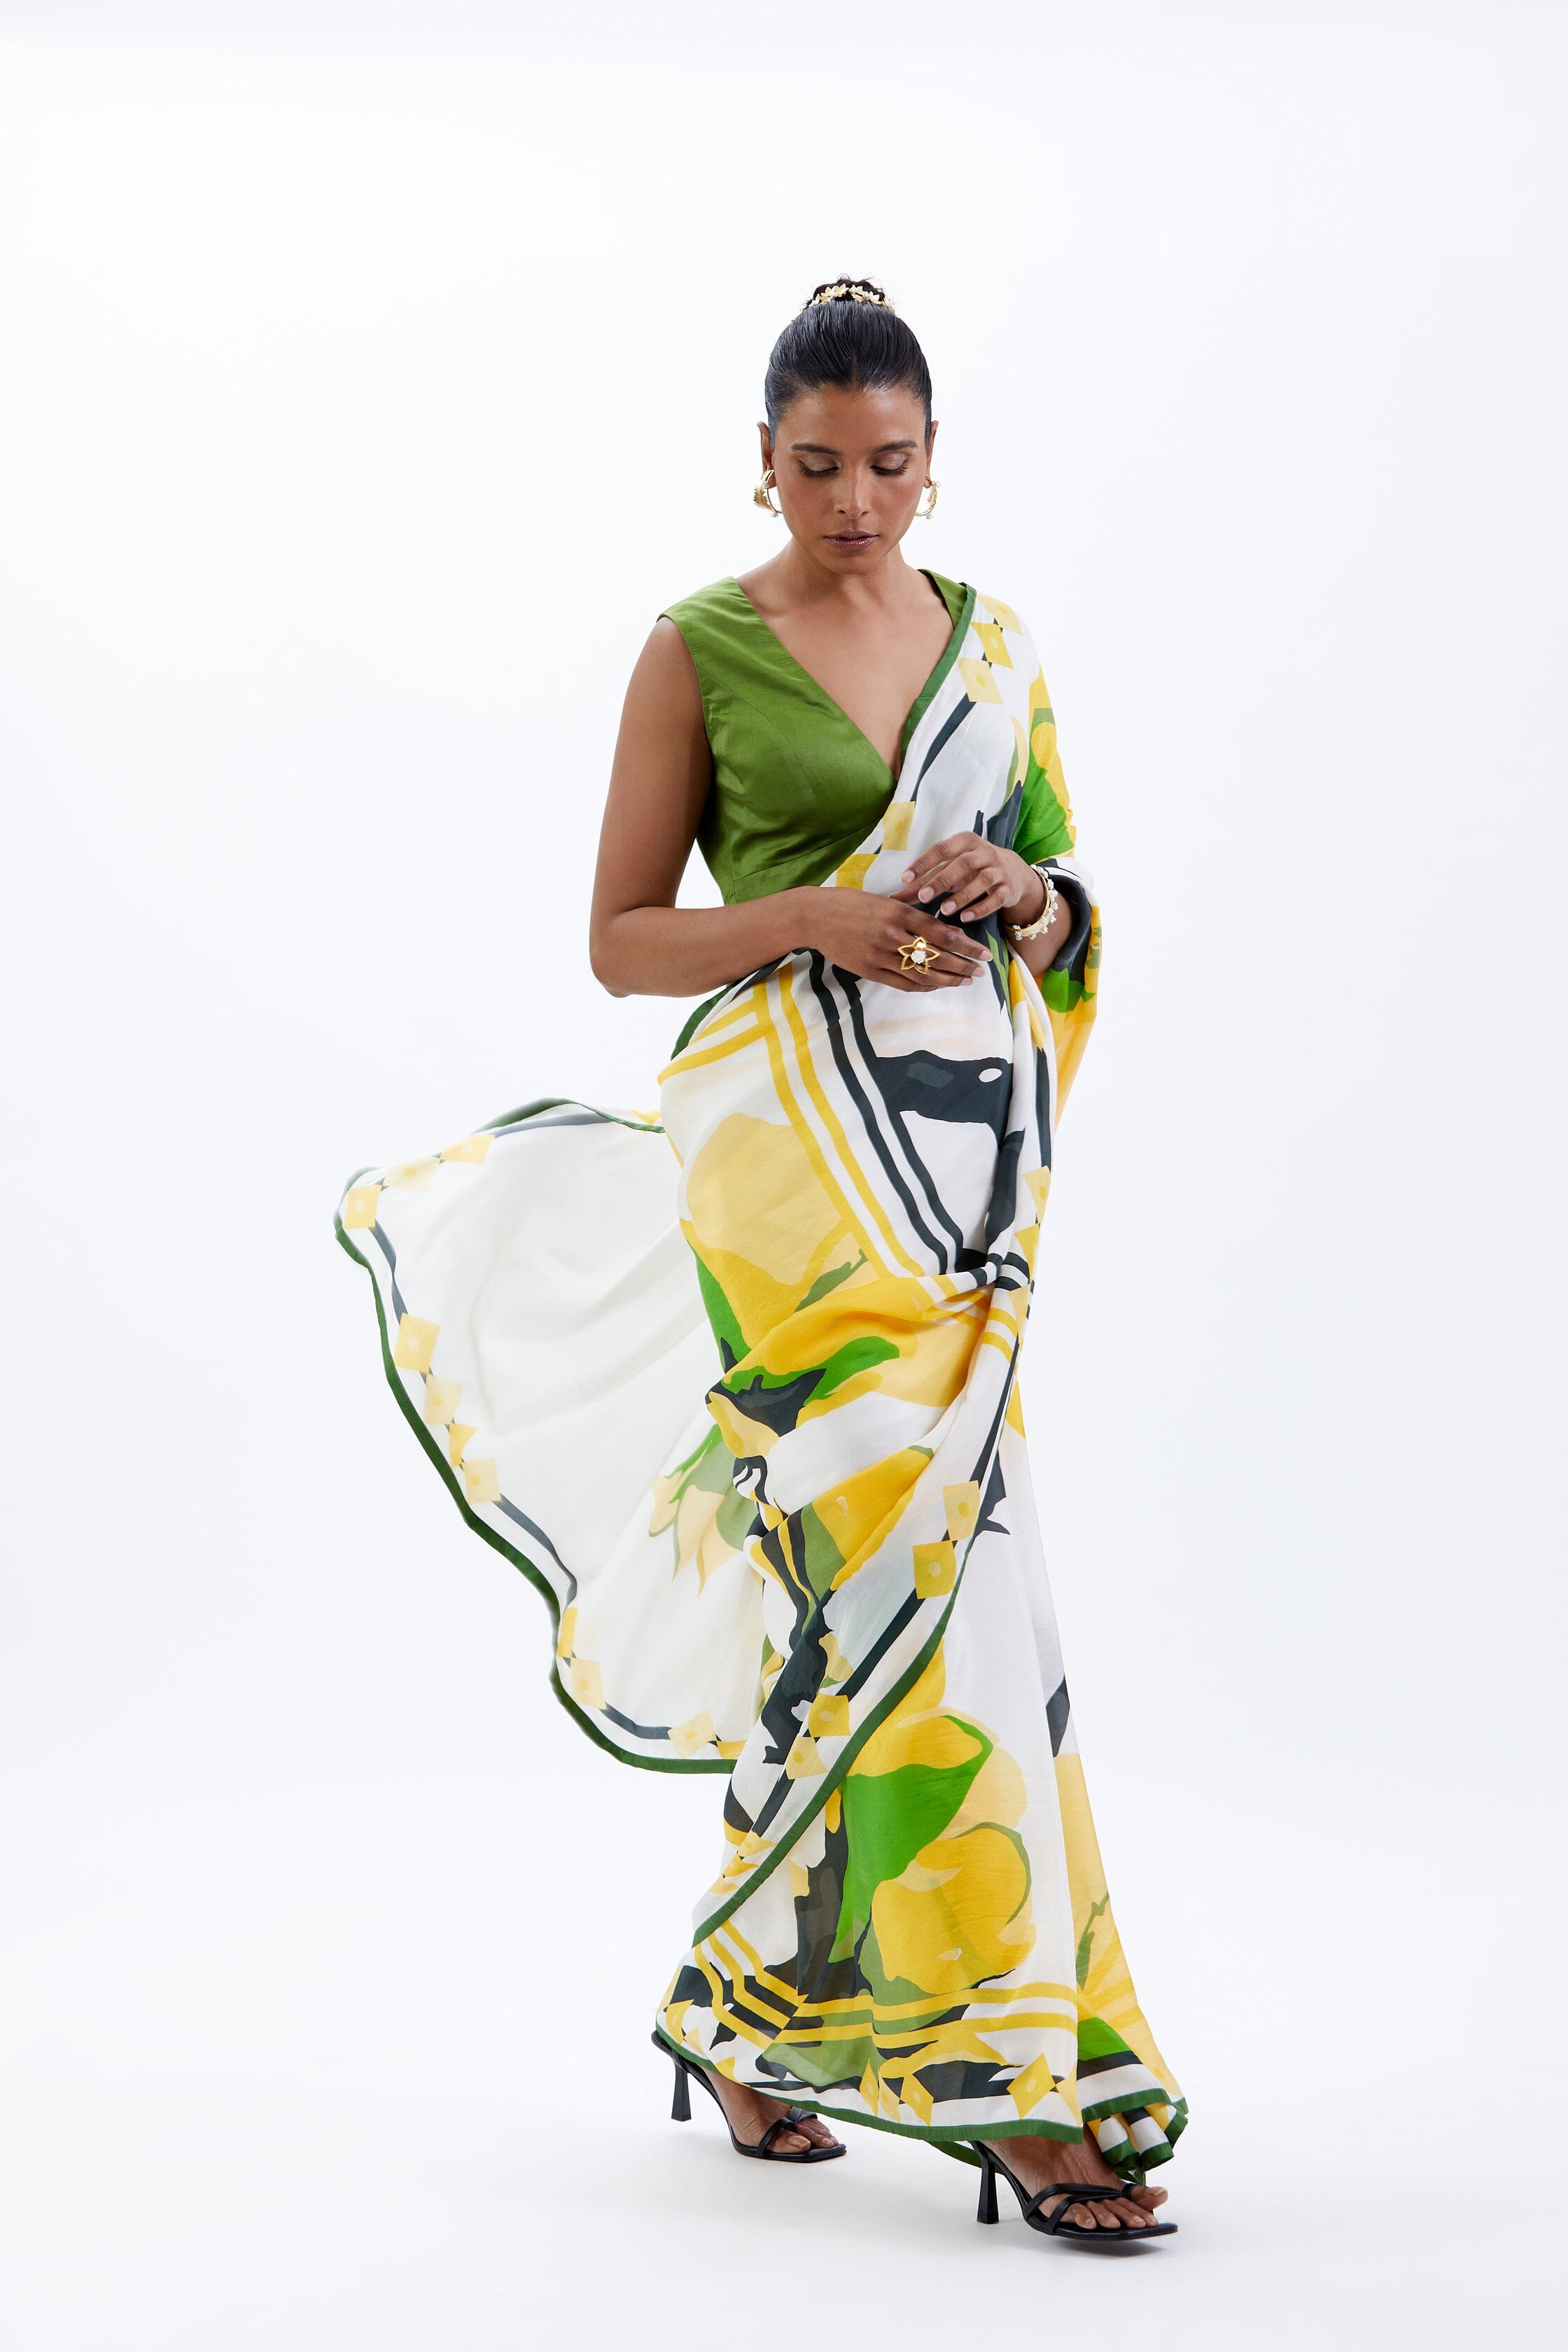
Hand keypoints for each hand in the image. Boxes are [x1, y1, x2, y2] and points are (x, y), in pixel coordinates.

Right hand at [795, 886, 992, 992]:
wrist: (814, 916)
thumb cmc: (850, 903)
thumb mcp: (884, 901)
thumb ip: (910, 914)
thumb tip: (941, 929)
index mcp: (899, 912)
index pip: (943, 933)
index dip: (967, 946)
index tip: (983, 952)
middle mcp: (892, 935)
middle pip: (937, 957)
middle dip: (963, 965)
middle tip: (981, 971)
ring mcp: (880, 955)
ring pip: (922, 974)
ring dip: (947, 979)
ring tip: (964, 980)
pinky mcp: (869, 970)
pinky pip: (903, 983)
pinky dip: (923, 986)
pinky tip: (937, 985)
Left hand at [892, 833, 1043, 928]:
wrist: (1011, 872)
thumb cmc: (970, 870)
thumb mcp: (948, 871)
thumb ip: (922, 883)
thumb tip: (893, 899)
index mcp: (965, 841)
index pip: (941, 849)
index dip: (923, 863)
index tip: (904, 879)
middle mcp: (983, 852)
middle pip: (963, 863)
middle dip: (942, 880)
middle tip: (923, 897)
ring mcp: (998, 869)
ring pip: (982, 880)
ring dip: (962, 896)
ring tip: (944, 910)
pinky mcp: (1007, 888)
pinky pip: (996, 898)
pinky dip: (981, 908)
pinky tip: (965, 918)